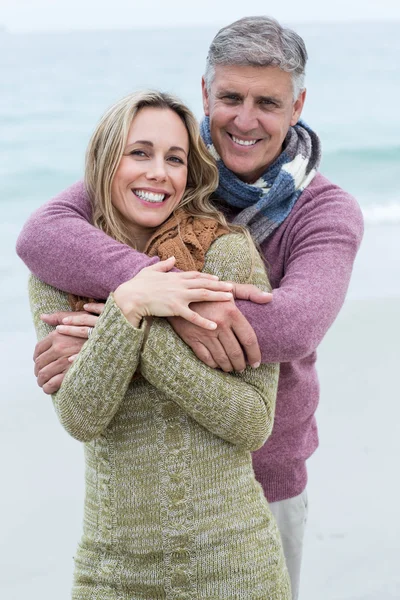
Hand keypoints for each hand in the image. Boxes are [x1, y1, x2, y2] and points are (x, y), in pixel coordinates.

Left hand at [35, 304, 103, 393]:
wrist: (116, 341)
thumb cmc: (97, 327)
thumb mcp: (79, 317)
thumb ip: (59, 316)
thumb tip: (42, 316)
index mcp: (58, 335)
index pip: (38, 349)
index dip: (36, 357)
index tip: (38, 362)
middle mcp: (60, 347)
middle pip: (39, 362)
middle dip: (37, 371)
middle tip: (39, 375)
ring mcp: (66, 360)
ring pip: (44, 373)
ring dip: (41, 380)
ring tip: (43, 383)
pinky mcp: (74, 372)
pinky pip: (56, 382)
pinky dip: (50, 386)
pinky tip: (51, 387)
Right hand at [114, 256, 233, 328]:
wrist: (130, 296)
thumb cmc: (137, 284)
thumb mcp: (150, 270)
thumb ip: (163, 264)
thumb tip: (172, 258)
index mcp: (174, 276)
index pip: (195, 275)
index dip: (207, 277)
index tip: (217, 278)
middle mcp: (180, 284)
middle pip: (204, 283)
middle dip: (219, 285)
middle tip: (232, 287)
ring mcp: (179, 295)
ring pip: (204, 295)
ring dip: (218, 296)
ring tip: (230, 299)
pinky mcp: (176, 308)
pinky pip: (193, 316)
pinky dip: (204, 321)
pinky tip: (214, 325)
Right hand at [168, 283, 271, 371]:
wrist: (181, 295)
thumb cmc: (211, 293)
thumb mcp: (230, 288)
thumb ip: (250, 292)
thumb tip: (270, 298)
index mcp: (231, 312)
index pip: (249, 339)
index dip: (255, 354)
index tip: (256, 363)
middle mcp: (220, 324)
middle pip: (236, 352)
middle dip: (241, 364)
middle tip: (243, 368)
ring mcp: (205, 333)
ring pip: (222, 358)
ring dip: (229, 367)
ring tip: (232, 368)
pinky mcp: (192, 338)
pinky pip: (206, 358)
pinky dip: (214, 365)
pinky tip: (218, 365)